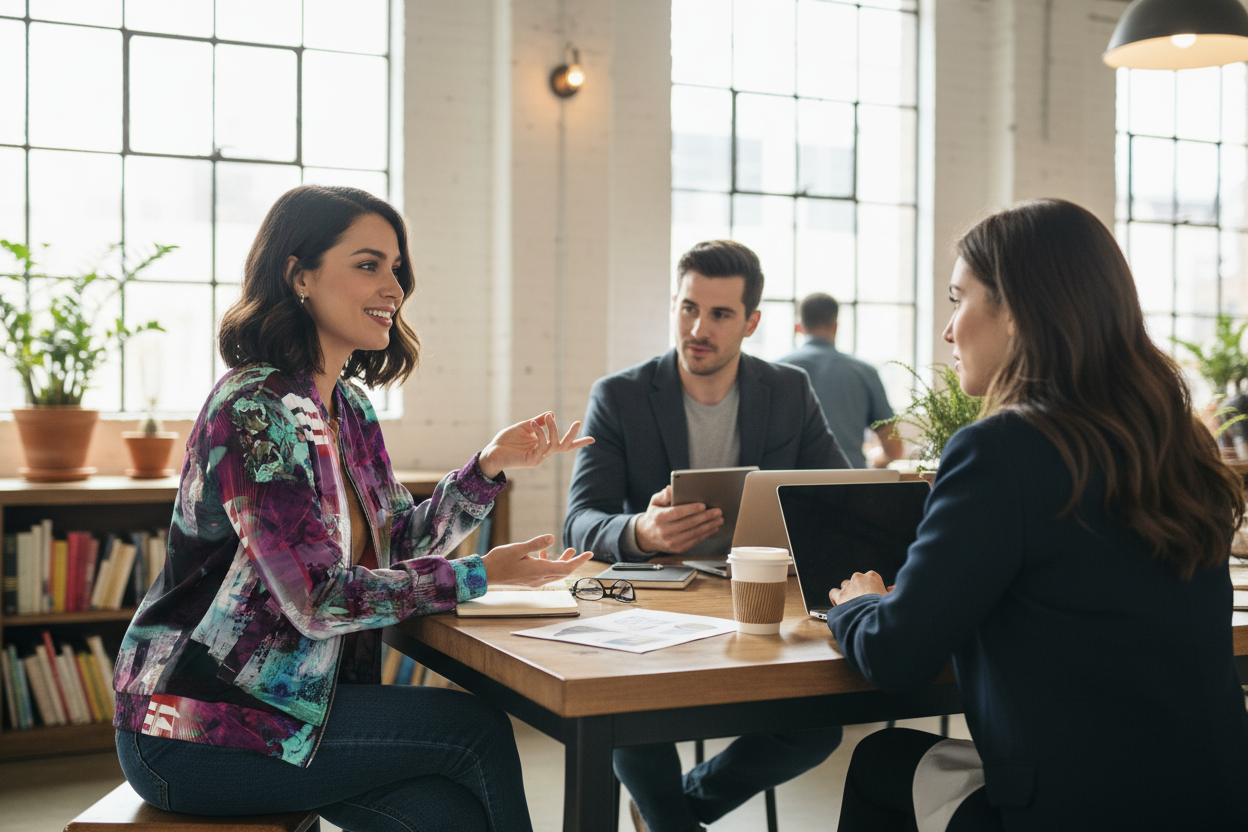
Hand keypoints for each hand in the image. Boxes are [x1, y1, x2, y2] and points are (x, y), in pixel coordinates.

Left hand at [479, 412, 593, 479]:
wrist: (491, 451)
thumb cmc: (506, 440)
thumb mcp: (524, 427)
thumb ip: (537, 422)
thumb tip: (551, 413)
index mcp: (543, 446)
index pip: (564, 445)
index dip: (578, 442)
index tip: (593, 439)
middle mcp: (543, 453)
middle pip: (564, 446)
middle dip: (573, 435)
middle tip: (578, 422)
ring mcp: (538, 458)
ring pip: (554, 444)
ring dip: (553, 429)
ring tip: (548, 417)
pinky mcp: (531, 460)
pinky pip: (541, 445)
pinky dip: (540, 433)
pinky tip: (533, 423)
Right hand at [481, 534, 593, 586]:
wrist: (485, 575)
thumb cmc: (499, 561)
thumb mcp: (517, 548)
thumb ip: (535, 543)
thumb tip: (552, 538)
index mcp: (538, 570)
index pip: (566, 568)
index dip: (579, 561)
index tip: (589, 554)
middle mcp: (538, 578)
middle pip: (563, 571)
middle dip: (575, 562)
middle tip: (584, 553)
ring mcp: (533, 580)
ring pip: (555, 572)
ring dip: (563, 562)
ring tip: (570, 550)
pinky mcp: (528, 579)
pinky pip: (545, 572)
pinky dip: (550, 563)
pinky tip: (544, 553)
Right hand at [633, 486, 722, 553]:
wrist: (647, 536)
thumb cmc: (654, 516)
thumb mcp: (655, 503)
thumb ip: (664, 495)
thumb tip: (670, 489)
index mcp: (659, 518)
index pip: (677, 513)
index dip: (691, 509)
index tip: (703, 505)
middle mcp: (664, 531)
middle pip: (689, 523)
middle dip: (706, 517)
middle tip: (718, 511)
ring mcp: (671, 542)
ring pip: (694, 533)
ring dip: (709, 526)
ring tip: (719, 519)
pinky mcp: (678, 549)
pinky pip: (694, 541)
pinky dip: (705, 534)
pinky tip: (713, 528)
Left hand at [828, 571, 887, 606]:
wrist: (872, 615)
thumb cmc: (884, 607)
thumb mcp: (891, 598)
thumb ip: (891, 591)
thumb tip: (891, 589)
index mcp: (873, 576)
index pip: (869, 578)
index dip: (870, 588)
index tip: (872, 596)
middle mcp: (859, 577)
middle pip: (856, 581)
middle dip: (858, 589)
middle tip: (862, 602)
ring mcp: (848, 585)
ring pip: (845, 586)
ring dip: (847, 593)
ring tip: (852, 604)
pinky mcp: (840, 595)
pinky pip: (833, 593)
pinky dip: (835, 598)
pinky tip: (839, 604)